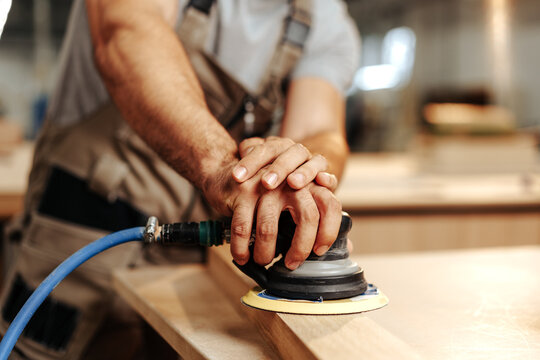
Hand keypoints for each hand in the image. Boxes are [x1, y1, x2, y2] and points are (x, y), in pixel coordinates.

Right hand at [203, 163, 341, 269]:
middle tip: (292, 264)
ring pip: (270, 227)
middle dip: (300, 247)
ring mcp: (266, 185)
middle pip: (307, 217)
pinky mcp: (243, 191)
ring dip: (265, 252)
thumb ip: (321, 218)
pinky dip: (242, 248)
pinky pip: (243, 227)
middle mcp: (292, 180)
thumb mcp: (299, 199)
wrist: (235, 171)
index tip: (318, 251)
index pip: (330, 205)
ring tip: (263, 261)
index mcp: (311, 183)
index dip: (328, 232)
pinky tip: (242, 256)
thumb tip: (347, 247)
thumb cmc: (272, 192)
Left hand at [232, 136, 337, 190]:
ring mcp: (313, 164)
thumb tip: (240, 159)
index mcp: (277, 147)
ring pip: (311, 163)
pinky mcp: (327, 178)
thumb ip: (249, 156)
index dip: (250, 162)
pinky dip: (328, 178)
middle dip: (277, 168)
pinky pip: (330, 176)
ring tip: (293, 183)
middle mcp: (296, 152)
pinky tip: (322, 181)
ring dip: (303, 172)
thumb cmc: (272, 170)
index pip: (263, 149)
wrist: (303, 166)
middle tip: (265, 183)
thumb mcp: (259, 162)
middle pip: (288, 154)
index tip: (236, 177)